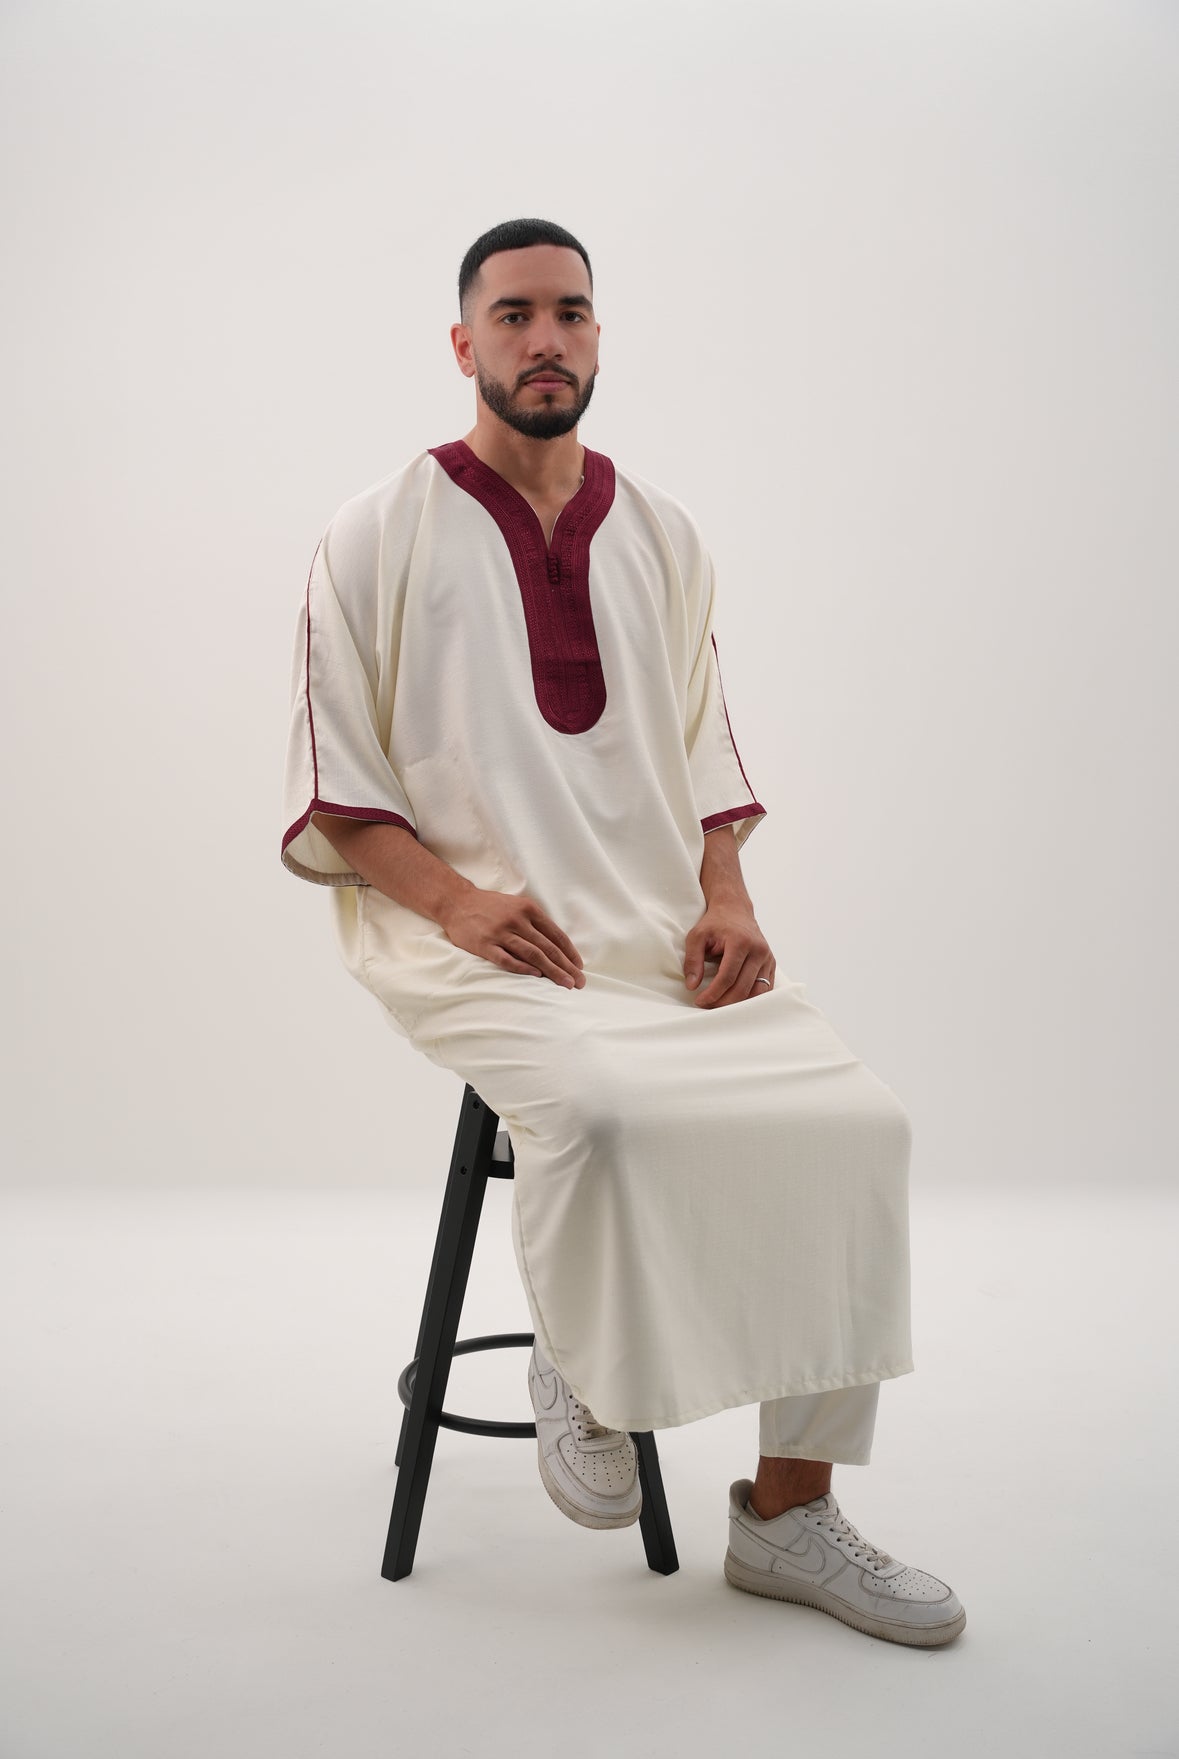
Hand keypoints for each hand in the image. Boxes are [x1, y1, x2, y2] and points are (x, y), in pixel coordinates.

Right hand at [438, 886, 585, 988]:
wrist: (457, 902)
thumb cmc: (491, 906)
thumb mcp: (517, 906)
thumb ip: (535, 923)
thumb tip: (557, 947)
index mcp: (528, 909)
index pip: (556, 935)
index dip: (570, 952)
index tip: (579, 967)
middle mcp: (517, 920)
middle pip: (548, 947)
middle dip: (566, 966)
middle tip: (579, 982)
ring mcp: (501, 933)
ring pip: (532, 955)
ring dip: (552, 971)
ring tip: (565, 984)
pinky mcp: (485, 945)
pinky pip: (507, 959)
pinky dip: (522, 968)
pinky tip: (536, 976)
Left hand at [683, 902, 774, 1008]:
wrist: (735, 910)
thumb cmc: (715, 923)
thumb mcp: (697, 936)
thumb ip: (692, 960)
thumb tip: (692, 985)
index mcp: (740, 942)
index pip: (727, 977)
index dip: (713, 994)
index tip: (700, 1001)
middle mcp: (758, 950)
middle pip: (743, 988)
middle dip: (723, 1002)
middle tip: (707, 1006)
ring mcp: (768, 958)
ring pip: (757, 992)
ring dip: (738, 1004)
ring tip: (720, 1005)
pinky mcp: (771, 963)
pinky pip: (765, 988)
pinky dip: (751, 998)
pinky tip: (735, 1000)